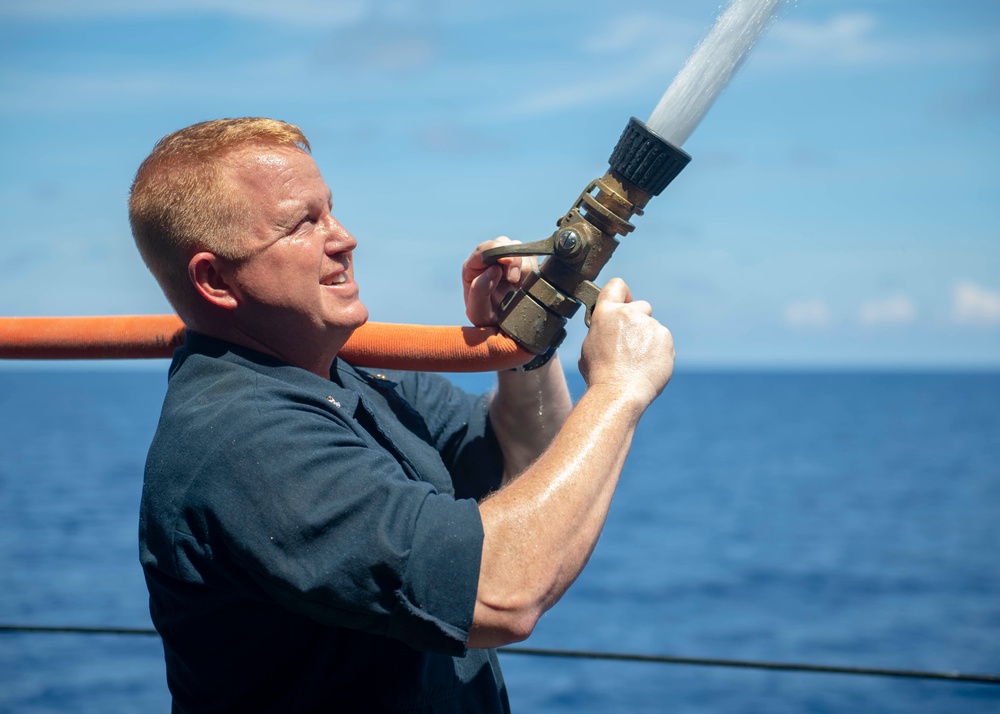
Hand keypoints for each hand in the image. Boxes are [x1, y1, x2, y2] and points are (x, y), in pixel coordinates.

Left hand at [462, 237, 535, 326]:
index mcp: (473, 268)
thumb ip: (479, 290)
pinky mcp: (523, 267)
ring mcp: (507, 263)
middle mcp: (490, 261)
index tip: (506, 262)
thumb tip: (494, 269)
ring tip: (519, 286)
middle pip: (504, 243)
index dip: (496, 250)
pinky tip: (526, 284)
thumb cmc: (487, 322)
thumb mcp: (477, 312)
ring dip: (524, 267)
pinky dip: (533, 269)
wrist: (505, 331)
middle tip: (514, 279)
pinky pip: (532, 257)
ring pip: (521, 249)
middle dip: (513, 259)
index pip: (484, 249)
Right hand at [578, 278, 674, 405]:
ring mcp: (650, 325)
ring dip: (648, 339)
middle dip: (638, 320)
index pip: (616, 286)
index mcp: (606, 313)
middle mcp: (629, 314)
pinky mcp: (665, 338)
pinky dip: (658, 352)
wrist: (619, 393)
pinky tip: (648, 367)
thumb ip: (602, 331)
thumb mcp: (589, 347)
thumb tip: (609, 332)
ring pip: (653, 327)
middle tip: (631, 343)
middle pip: (641, 306)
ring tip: (637, 362)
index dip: (622, 293)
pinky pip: (664, 342)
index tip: (625, 302)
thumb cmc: (599, 375)